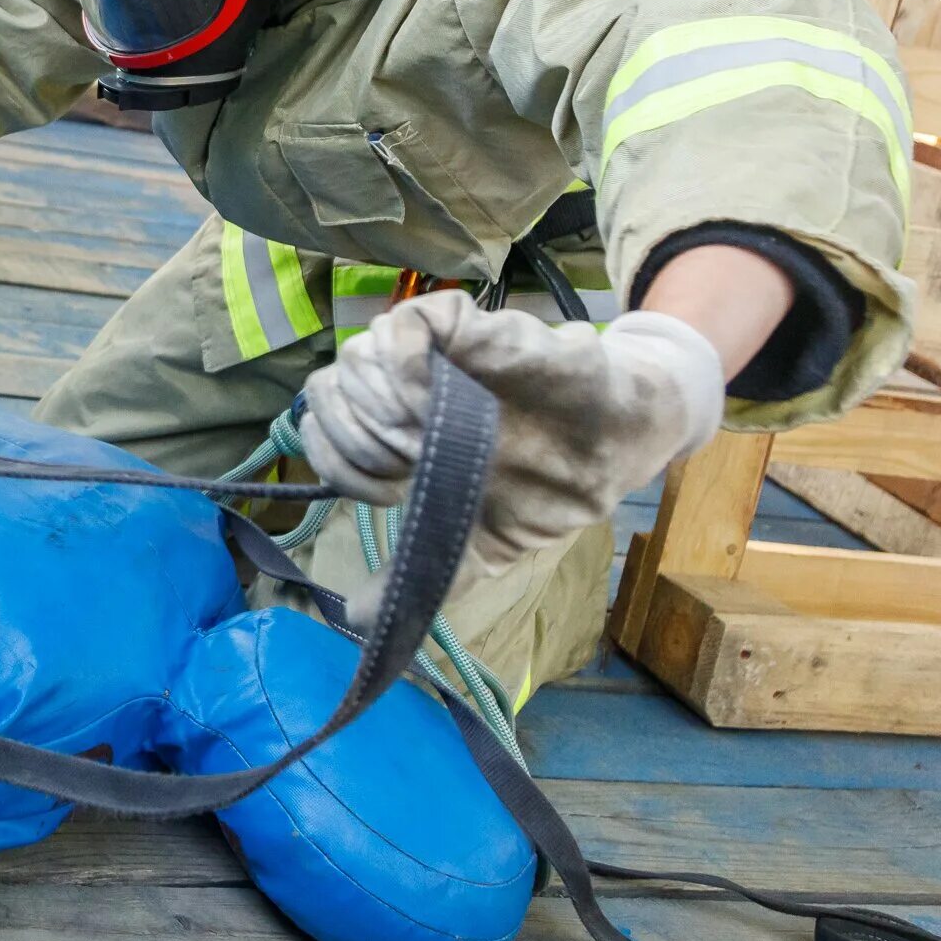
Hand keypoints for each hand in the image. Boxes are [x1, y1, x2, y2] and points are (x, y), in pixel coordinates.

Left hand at [299, 291, 723, 597]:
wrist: (618, 446)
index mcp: (395, 436)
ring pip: (355, 355)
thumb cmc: (550, 486)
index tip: (391, 494)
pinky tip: (428, 396)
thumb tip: (356, 616)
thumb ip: (425, 570)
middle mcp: (401, 388)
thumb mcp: (483, 541)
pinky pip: (401, 323)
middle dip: (358, 439)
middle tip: (411, 465)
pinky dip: (400, 360)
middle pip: (326, 390)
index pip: (322, 433)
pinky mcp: (464, 328)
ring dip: (379, 405)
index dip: (341, 466)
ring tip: (427, 435)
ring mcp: (429, 355)